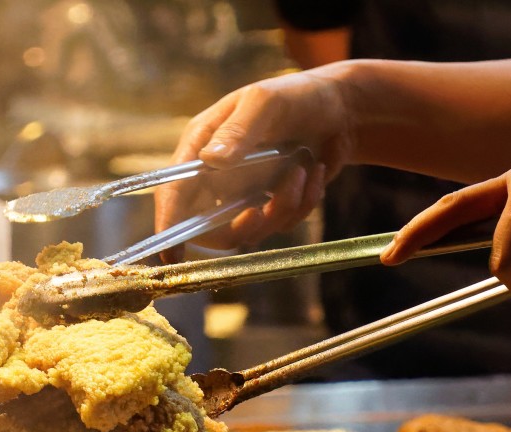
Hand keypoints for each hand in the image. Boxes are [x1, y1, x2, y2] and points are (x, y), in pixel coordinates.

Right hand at [154, 67, 355, 259]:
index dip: (169, 225)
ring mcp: (246, 192)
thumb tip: (210, 160)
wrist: (341, 109)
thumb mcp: (265, 104)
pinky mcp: (272, 203)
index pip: (175, 192)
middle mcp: (218, 174)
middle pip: (209, 226)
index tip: (172, 256)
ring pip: (252, 229)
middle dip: (239, 226)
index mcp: (203, 145)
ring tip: (302, 169)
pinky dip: (304, 202)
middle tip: (262, 211)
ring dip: (283, 206)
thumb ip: (238, 131)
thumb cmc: (298, 95)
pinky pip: (282, 223)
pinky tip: (315, 171)